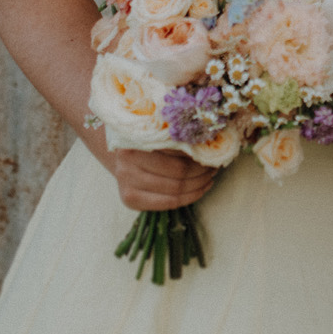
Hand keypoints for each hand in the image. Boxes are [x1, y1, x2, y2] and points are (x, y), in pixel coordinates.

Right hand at [99, 146, 219, 210]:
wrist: (118, 155)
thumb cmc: (144, 139)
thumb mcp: (157, 131)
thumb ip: (177, 136)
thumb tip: (211, 143)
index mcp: (135, 143)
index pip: (177, 152)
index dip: (199, 155)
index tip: (212, 152)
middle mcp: (128, 165)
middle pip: (178, 173)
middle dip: (202, 171)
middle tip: (214, 165)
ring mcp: (127, 184)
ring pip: (175, 190)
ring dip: (199, 185)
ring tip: (209, 176)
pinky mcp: (130, 200)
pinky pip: (168, 203)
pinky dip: (189, 197)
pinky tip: (200, 189)